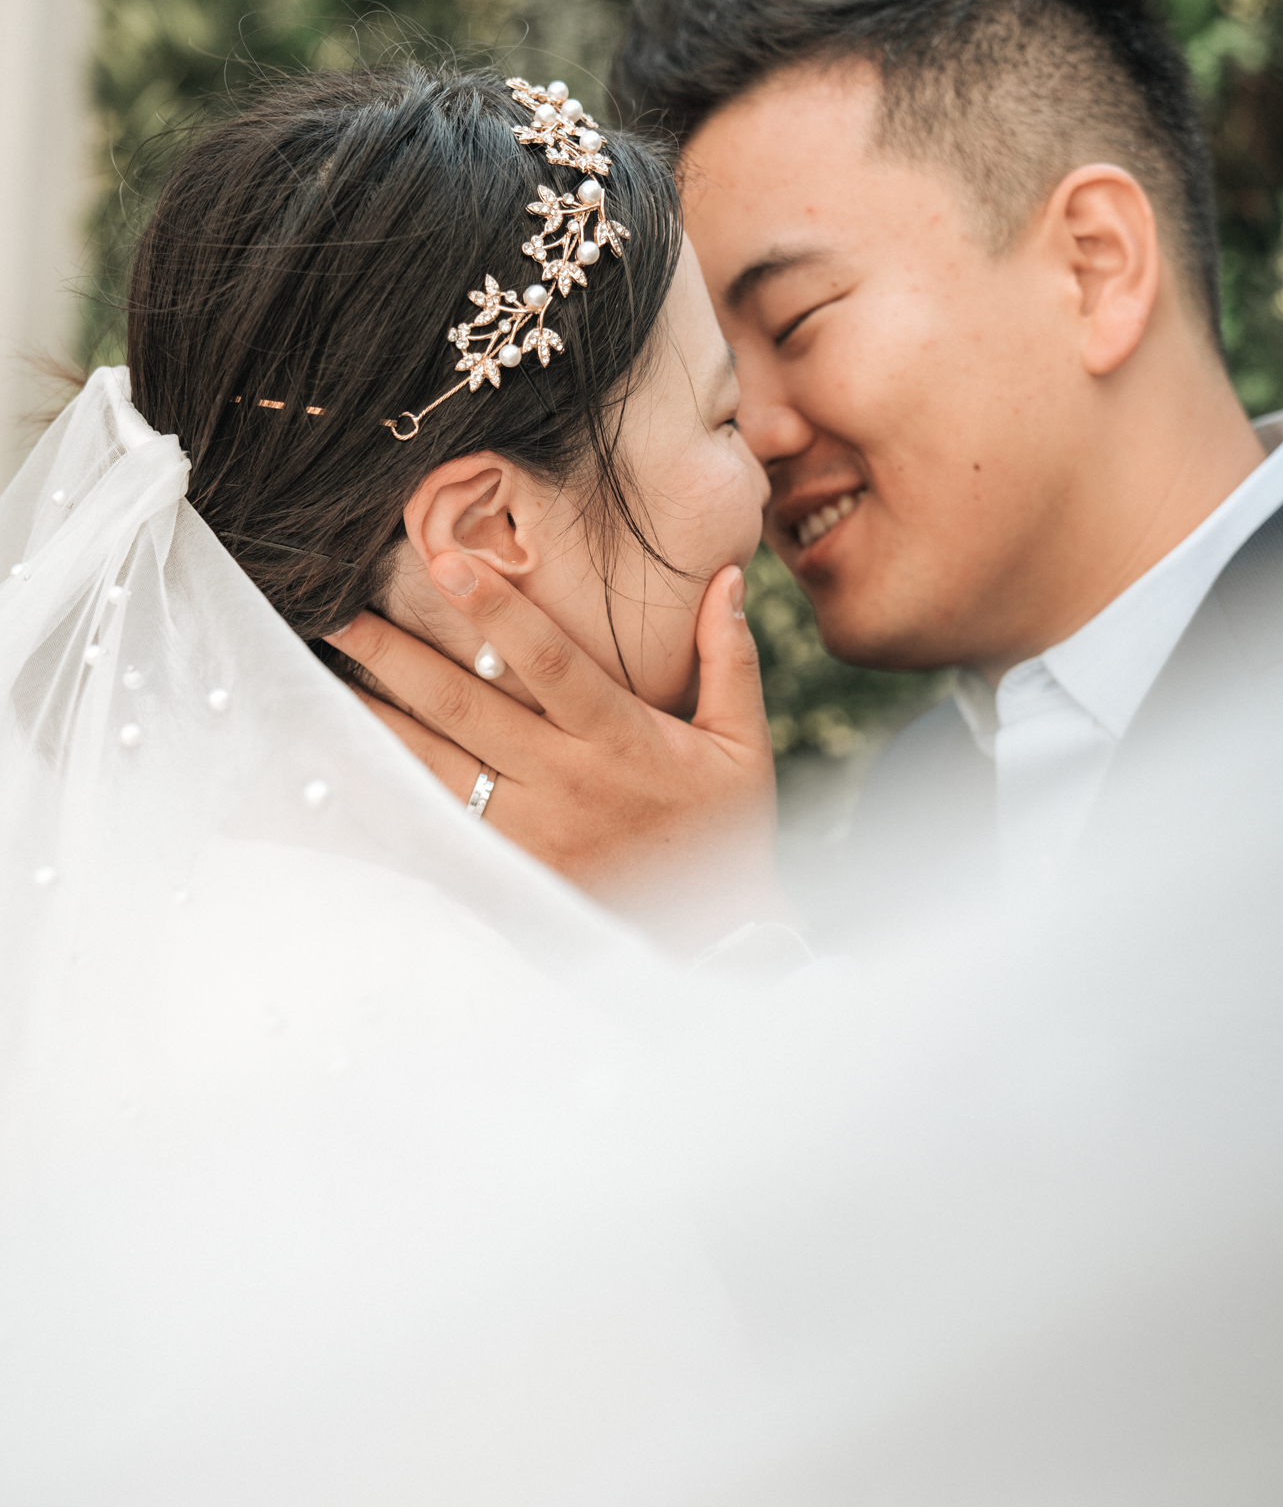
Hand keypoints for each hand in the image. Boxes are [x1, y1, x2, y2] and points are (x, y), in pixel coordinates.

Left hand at [328, 557, 790, 945]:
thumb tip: (729, 574)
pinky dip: (375, 807)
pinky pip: (427, 834)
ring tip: (314, 677)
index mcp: (620, 739)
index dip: (498, 612)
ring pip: (431, 767)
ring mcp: (526, 834)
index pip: (550, 662)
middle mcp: (563, 783)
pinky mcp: (502, 874)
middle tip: (334, 610)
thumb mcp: (743, 746)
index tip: (445, 563)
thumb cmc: (726, 834)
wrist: (715, 943)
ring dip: (369, 720)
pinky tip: (330, 777)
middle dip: (394, 655)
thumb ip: (729, 658)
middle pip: (465, 707)